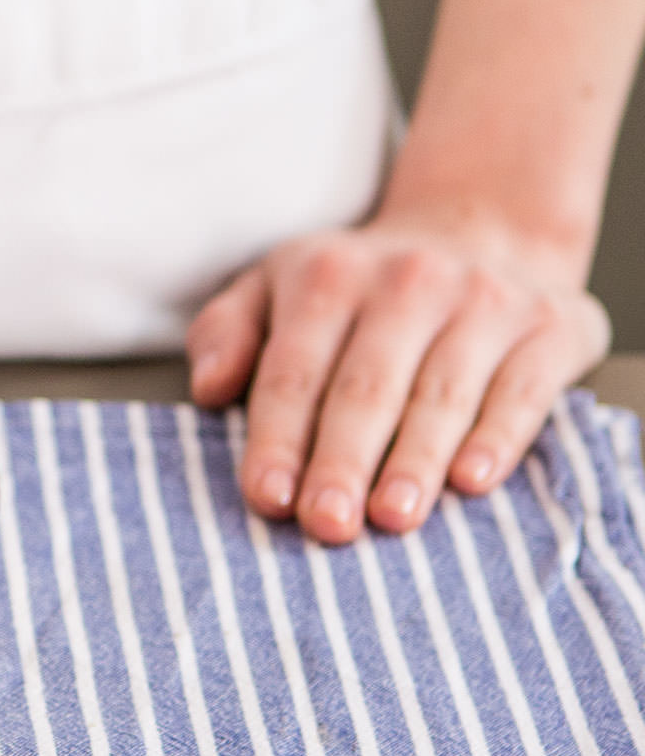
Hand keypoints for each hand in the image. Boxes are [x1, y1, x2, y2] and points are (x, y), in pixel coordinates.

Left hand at [185, 214, 611, 542]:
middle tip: (327, 525)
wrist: (482, 229)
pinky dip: (497, 436)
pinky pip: (521, 390)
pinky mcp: (549, 327)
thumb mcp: (274, 284)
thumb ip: (226, 332)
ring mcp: (483, 300)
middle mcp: (406, 281)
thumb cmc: (356, 286)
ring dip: (415, 460)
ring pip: (441, 393)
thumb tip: (206, 388)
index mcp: (326, 275)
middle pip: (365, 387)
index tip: (269, 498)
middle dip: (343, 461)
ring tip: (392, 518)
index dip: (278, 437)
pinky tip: (472, 481)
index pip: (293, 370)